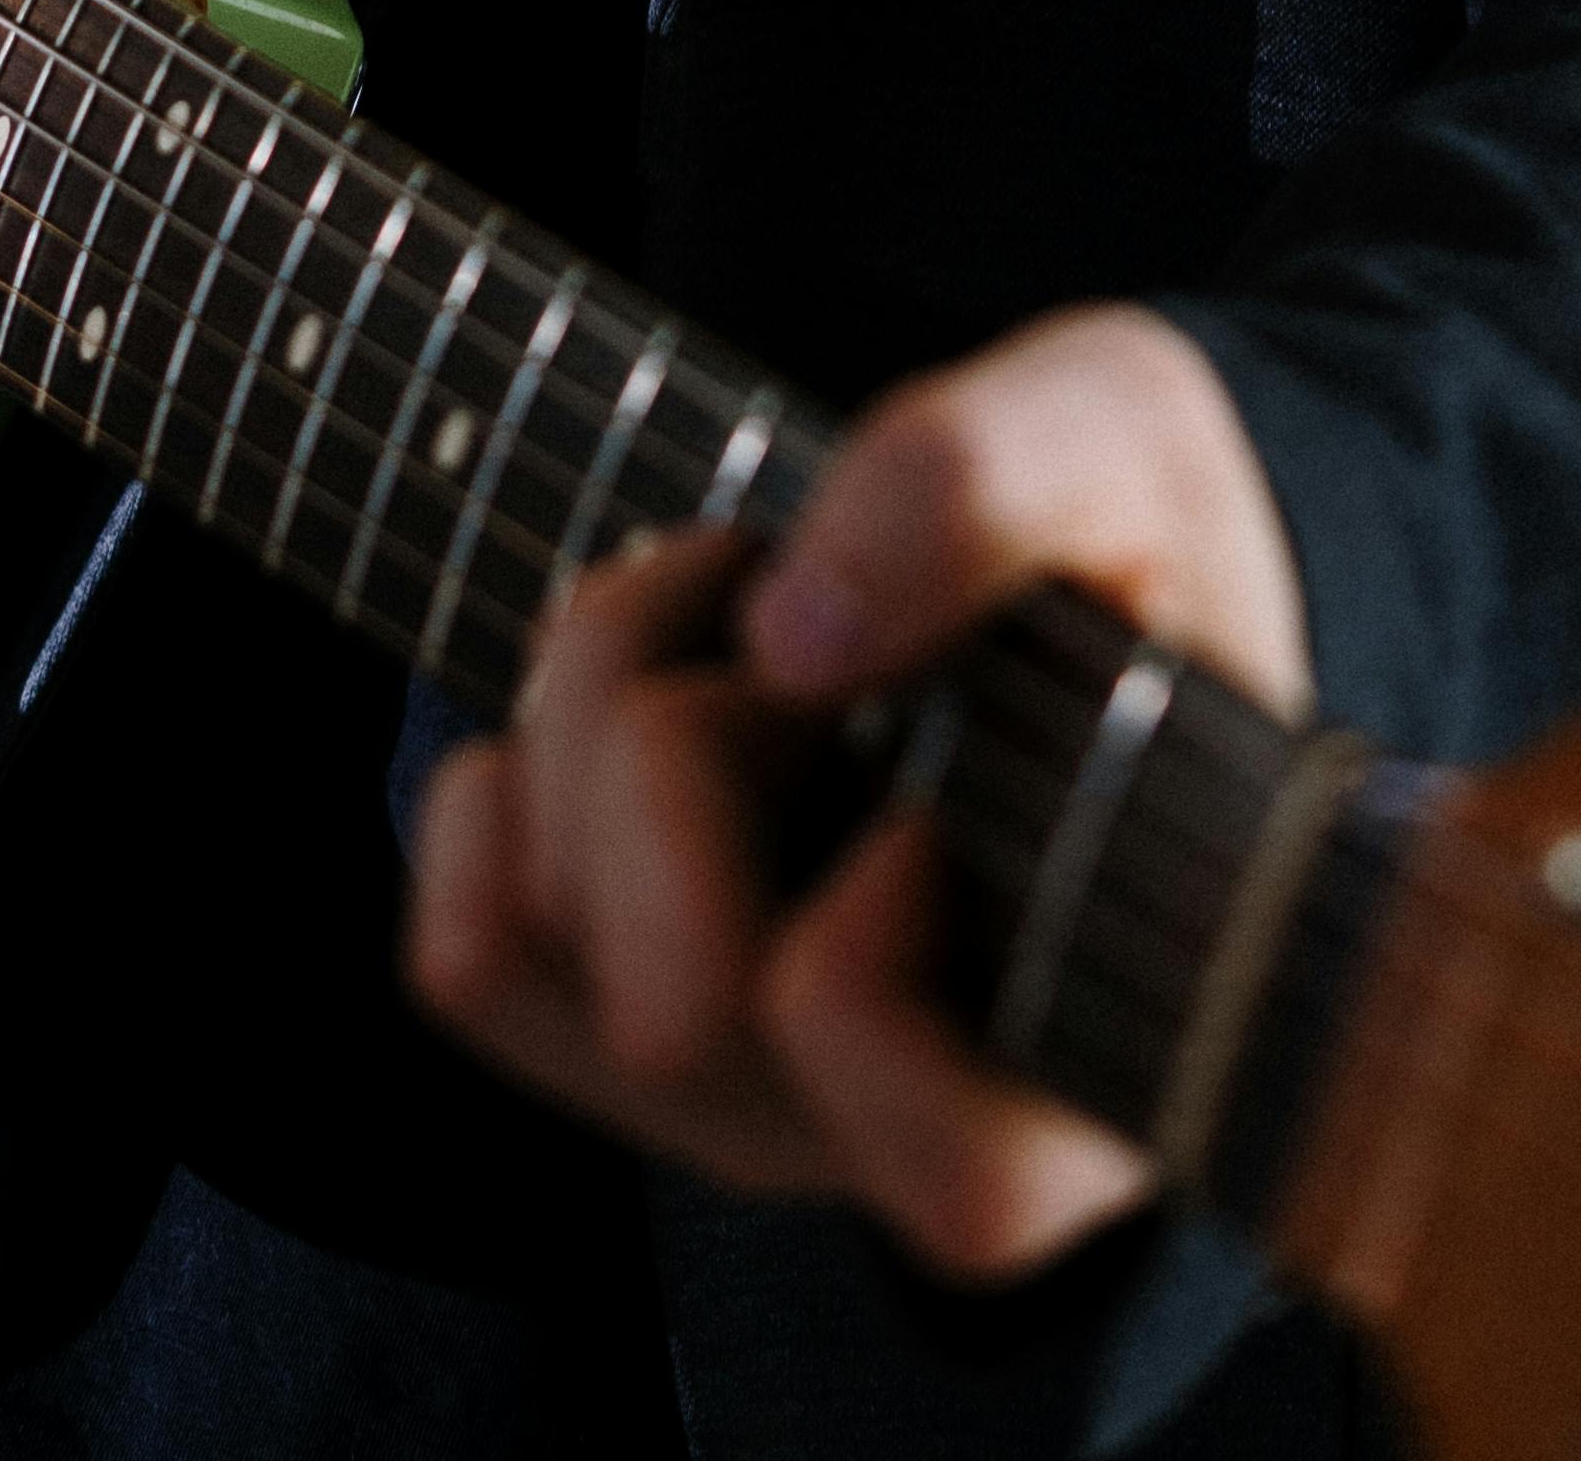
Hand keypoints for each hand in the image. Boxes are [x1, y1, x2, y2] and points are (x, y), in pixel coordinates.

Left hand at [407, 303, 1310, 1273]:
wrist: (1061, 593)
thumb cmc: (1122, 561)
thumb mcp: (1122, 431)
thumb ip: (988, 482)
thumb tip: (794, 640)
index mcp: (1081, 1087)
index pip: (916, 1147)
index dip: (871, 934)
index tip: (932, 806)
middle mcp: (895, 1149)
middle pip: (673, 1001)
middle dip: (696, 739)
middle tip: (809, 641)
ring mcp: (750, 1108)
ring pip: (547, 946)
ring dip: (603, 710)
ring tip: (745, 633)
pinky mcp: (621, 1045)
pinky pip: (459, 955)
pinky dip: (510, 783)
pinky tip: (649, 703)